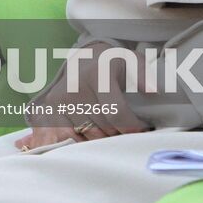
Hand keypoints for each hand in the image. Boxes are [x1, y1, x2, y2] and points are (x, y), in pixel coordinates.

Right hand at [16, 40, 146, 151]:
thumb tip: (153, 90)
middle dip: (119, 137)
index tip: (143, 131)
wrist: (83, 58)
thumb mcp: (132, 60)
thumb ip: (144, 73)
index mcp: (97, 73)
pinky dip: (78, 144)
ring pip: (87, 138)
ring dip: (101, 142)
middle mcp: (75, 86)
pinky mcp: (50, 110)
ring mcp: (60, 100)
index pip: (117, 113)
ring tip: (110, 134)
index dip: (133, 127)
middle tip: (127, 134)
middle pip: (103, 129)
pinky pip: (66, 138)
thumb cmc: (112, 63)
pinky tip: (87, 141)